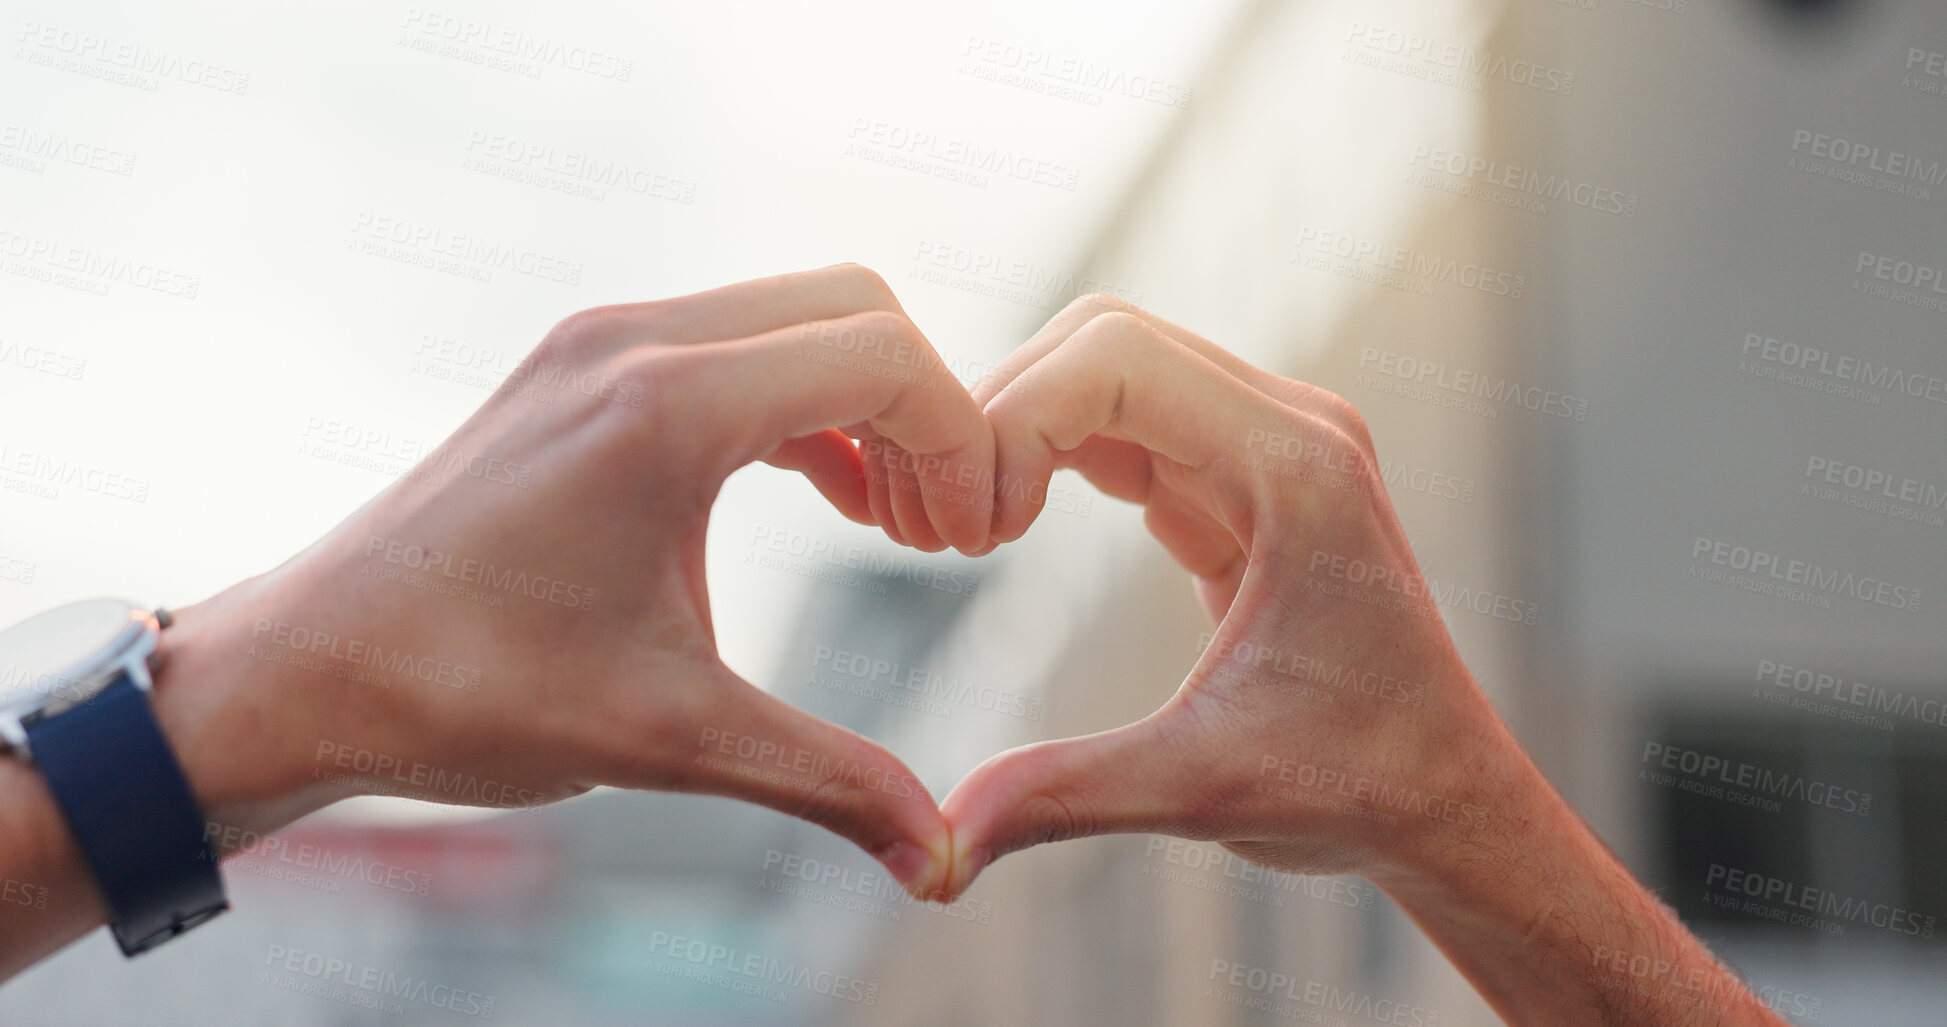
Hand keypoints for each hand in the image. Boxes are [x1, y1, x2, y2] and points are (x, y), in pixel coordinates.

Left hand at [156, 264, 993, 897]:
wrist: (307, 671)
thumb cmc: (466, 695)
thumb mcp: (670, 739)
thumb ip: (826, 779)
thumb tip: (941, 862)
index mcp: (664, 407)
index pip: (882, 357)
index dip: (961, 442)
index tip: (975, 543)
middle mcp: (634, 342)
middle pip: (855, 309)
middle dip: (928, 414)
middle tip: (945, 534)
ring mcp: (601, 344)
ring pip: (797, 318)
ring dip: (868, 407)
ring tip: (899, 526)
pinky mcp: (582, 368)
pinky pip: (737, 348)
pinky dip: (805, 408)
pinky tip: (830, 497)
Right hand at [936, 294, 1492, 890]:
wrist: (1446, 799)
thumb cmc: (1359, 786)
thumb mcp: (1202, 791)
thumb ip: (1063, 796)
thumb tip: (936, 856)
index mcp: (1295, 468)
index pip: (1115, 360)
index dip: (1013, 420)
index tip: (970, 533)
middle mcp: (1288, 428)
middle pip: (1102, 341)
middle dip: (1004, 413)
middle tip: (946, 525)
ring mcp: (1268, 443)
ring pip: (1108, 370)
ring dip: (1023, 428)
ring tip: (968, 528)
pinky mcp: (1242, 476)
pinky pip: (1127, 422)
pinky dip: (1055, 453)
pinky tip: (1010, 524)